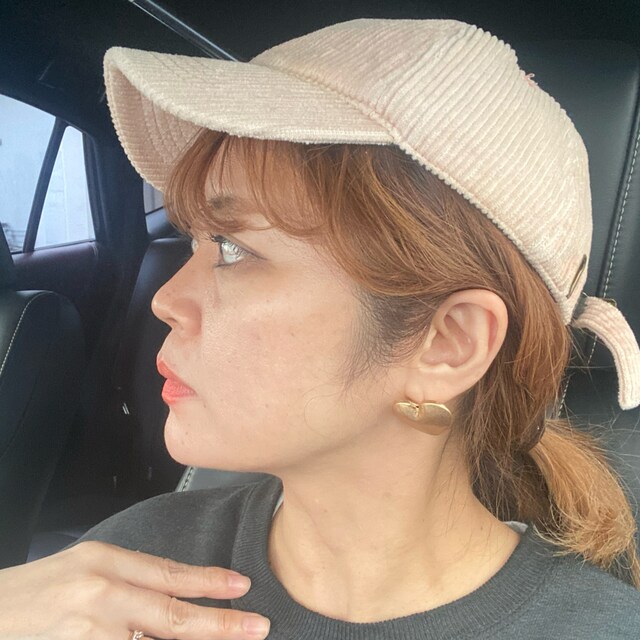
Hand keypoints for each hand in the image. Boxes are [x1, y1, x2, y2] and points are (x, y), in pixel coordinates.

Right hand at [0, 540, 270, 638]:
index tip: (242, 587)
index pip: (169, 572)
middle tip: (256, 626)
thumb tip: (178, 591)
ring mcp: (87, 632)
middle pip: (170, 614)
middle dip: (219, 624)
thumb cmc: (39, 590)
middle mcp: (98, 595)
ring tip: (224, 639)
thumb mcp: (87, 566)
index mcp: (103, 561)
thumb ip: (131, 577)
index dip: (210, 581)